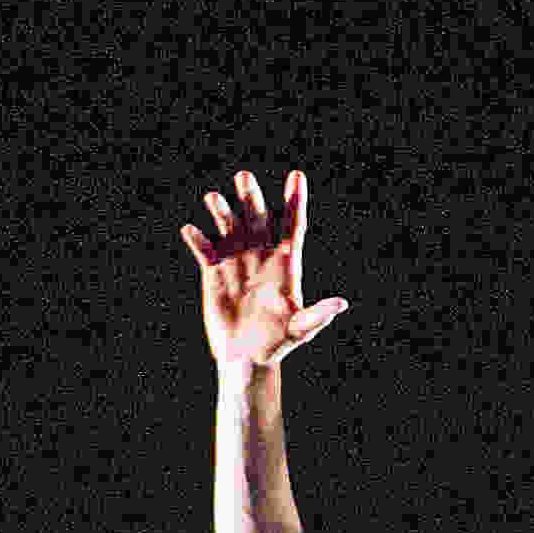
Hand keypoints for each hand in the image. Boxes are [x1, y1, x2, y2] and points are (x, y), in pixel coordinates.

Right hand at [180, 167, 349, 371]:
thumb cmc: (279, 343)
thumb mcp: (300, 329)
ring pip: (230, 227)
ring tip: (213, 198)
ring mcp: (237, 260)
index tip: (297, 176)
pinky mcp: (214, 271)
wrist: (247, 357)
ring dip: (222, 211)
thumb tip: (341, 304)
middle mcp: (261, 255)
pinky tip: (192, 231)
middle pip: (258, 218)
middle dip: (251, 197)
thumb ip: (317, 315)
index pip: (293, 226)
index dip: (295, 201)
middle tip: (244, 177)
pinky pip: (205, 249)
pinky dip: (198, 239)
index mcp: (286, 265)